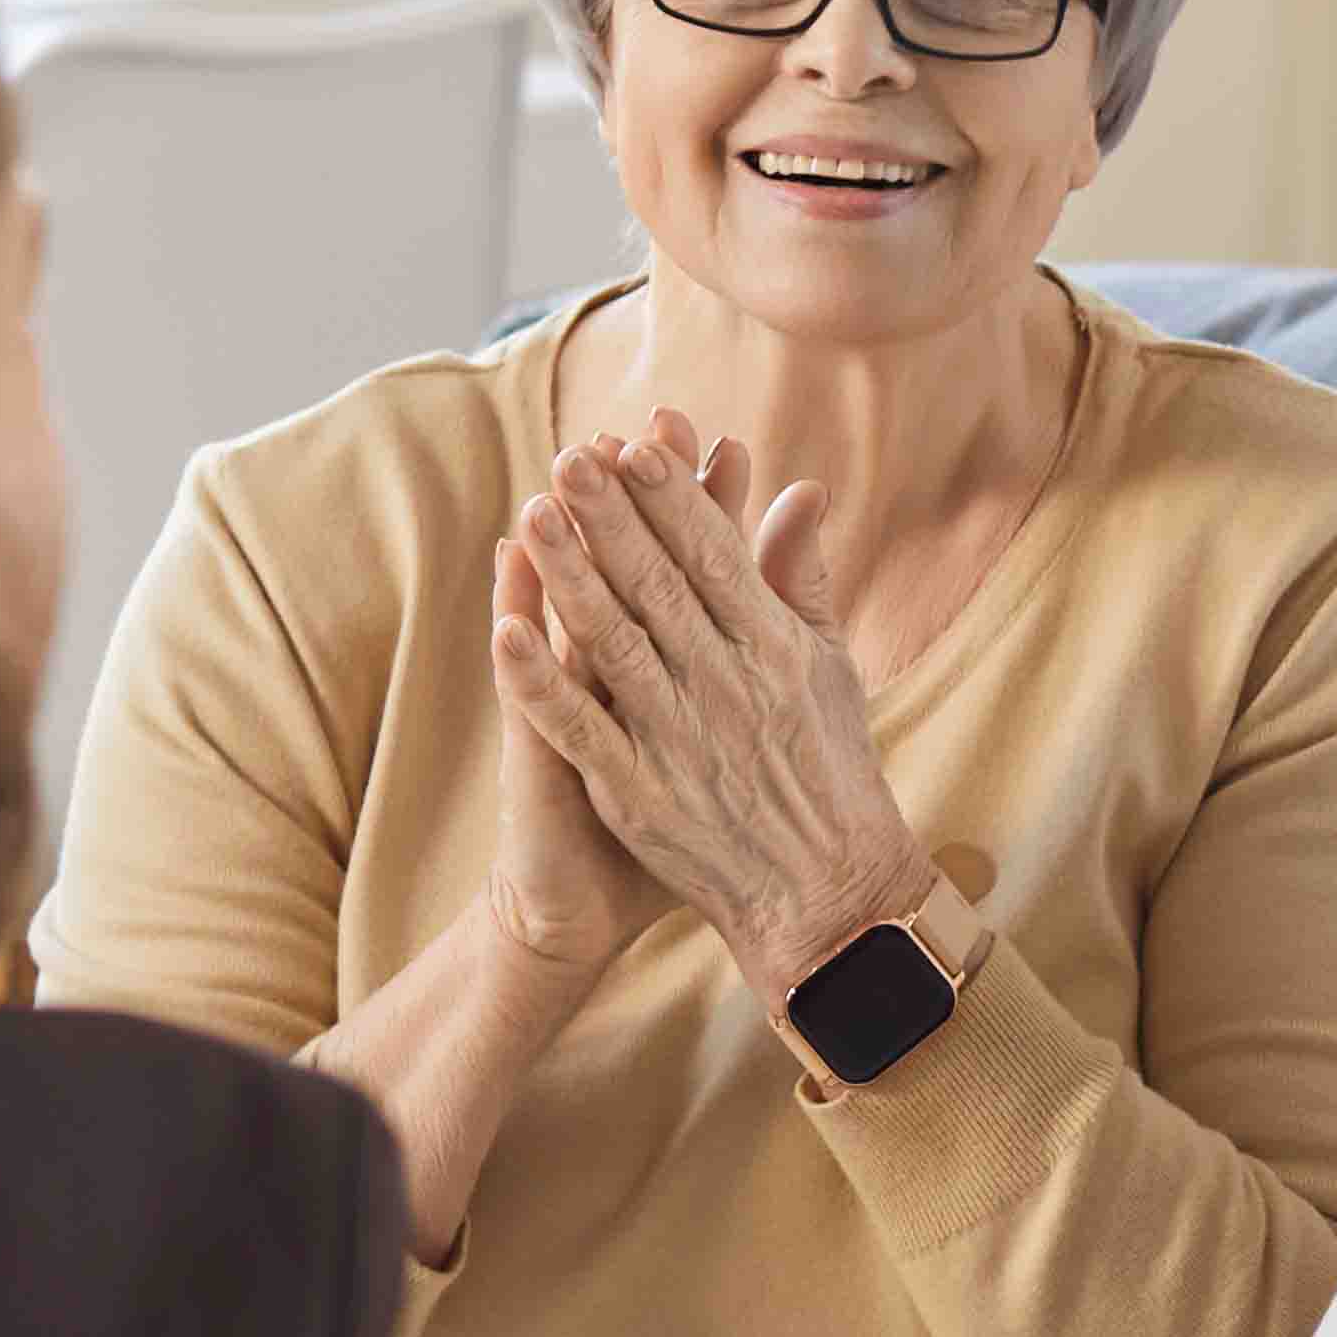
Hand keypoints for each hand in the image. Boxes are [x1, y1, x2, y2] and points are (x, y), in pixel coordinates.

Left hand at [488, 417, 935, 998]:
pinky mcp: (639, 793)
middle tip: (569, 456)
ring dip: (568, 576)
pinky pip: (580, 728)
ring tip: (531, 515)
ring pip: (612, 641)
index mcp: (774, 648)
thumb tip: (801, 490)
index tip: (638, 444)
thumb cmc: (831, 769)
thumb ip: (803, 576)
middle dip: (611, 517)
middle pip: (657, 584)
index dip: (673, 498)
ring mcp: (680, 739)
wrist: (828, 891)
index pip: (715, 555)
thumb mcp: (829, 665)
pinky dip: (541, 681)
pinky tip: (504, 632)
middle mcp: (728, 685)